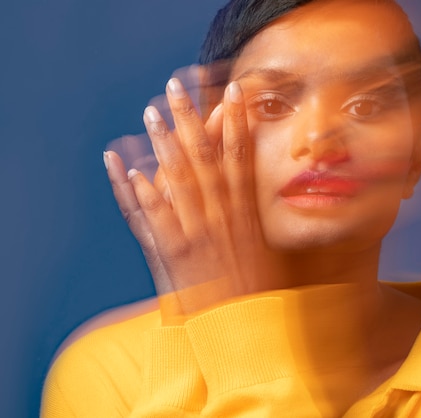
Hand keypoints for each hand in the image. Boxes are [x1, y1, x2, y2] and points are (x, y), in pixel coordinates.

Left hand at [104, 78, 280, 324]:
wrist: (246, 326)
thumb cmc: (259, 290)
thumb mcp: (266, 248)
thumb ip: (254, 217)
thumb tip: (251, 192)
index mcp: (245, 211)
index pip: (241, 156)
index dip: (236, 120)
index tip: (233, 91)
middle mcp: (222, 214)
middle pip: (205, 156)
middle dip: (190, 118)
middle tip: (175, 86)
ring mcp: (197, 231)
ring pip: (179, 177)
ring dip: (163, 143)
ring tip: (150, 112)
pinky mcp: (175, 253)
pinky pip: (154, 218)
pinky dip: (139, 192)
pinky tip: (126, 167)